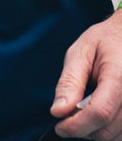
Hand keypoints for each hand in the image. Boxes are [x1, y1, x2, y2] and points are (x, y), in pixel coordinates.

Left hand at [53, 10, 121, 137]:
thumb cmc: (105, 41)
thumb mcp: (80, 54)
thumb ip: (70, 83)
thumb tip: (58, 111)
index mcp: (119, 77)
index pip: (98, 113)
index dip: (76, 125)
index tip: (59, 127)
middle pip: (108, 130)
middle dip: (83, 130)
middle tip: (67, 118)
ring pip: (118, 136)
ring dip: (96, 132)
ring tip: (83, 114)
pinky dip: (109, 130)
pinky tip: (98, 115)